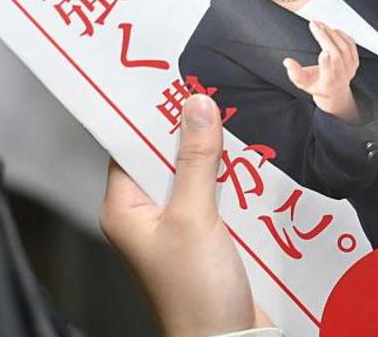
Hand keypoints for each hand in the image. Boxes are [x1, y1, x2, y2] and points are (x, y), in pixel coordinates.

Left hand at [100, 95, 268, 336]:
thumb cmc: (195, 296)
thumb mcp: (195, 216)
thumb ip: (197, 160)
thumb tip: (196, 108)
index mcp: (125, 209)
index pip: (130, 146)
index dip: (150, 115)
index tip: (172, 83)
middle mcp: (147, 217)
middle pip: (166, 158)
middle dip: (191, 131)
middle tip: (212, 97)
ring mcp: (178, 227)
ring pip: (196, 175)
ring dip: (217, 157)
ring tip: (236, 124)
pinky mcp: (208, 238)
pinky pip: (219, 197)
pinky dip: (233, 181)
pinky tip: (252, 164)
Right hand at [283, 21, 360, 121]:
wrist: (334, 91)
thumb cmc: (317, 85)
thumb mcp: (303, 83)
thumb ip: (295, 73)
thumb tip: (287, 61)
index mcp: (328, 82)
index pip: (328, 73)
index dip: (326, 63)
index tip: (323, 51)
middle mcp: (341, 76)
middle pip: (336, 54)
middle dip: (325, 38)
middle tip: (314, 25)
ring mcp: (350, 68)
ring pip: (344, 47)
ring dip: (332, 33)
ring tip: (321, 25)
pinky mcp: (354, 62)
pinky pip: (351, 46)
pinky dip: (343, 36)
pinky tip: (333, 30)